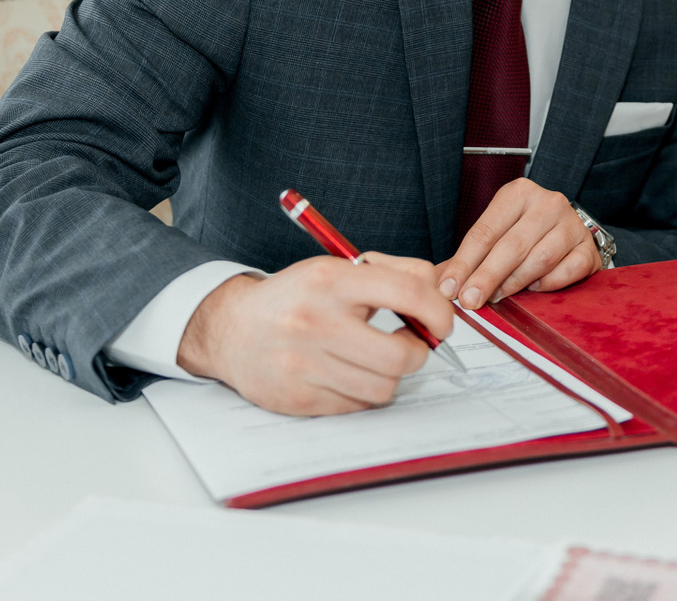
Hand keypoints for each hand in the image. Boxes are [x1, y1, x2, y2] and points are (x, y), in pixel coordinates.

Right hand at [176, 253, 451, 415]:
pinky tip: (345, 374)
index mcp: (330, 280)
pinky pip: (356, 407)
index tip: (443, 322)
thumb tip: (444, 293)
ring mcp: (304, 364)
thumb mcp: (340, 269)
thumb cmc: (298, 297)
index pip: (406, 293)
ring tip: (374, 360)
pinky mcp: (297, 398)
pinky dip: (361, 393)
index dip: (438, 311)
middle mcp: (315, 321)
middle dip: (417, 354)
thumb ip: (396, 273)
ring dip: (389, 377)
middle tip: (410, 346)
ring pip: (383, 388)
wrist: (232, 329)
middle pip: (400, 355)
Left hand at [438, 178, 599, 308]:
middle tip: (470, 300)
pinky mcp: (588, 248)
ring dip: (515, 283)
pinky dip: (547, 284)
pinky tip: (535, 287)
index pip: (485, 231)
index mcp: (518, 193)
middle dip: (486, 277)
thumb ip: (472, 256)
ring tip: (499, 296)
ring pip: (539, 259)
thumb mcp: (498, 231)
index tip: (449, 288)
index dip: (464, 263)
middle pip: (511, 246)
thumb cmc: (527, 232)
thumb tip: (443, 284)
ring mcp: (572, 224)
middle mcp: (548, 203)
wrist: (568, 231)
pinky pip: (566, 272)